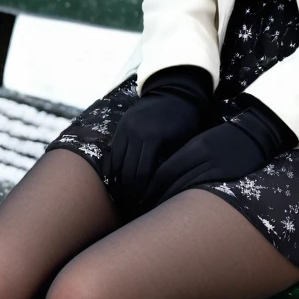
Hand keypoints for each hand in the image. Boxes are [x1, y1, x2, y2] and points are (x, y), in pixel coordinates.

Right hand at [104, 65, 212, 214]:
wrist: (174, 91)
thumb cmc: (186, 119)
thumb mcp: (186, 140)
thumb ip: (174, 163)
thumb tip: (166, 191)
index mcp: (154, 137)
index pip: (143, 174)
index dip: (143, 193)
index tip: (145, 206)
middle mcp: (136, 132)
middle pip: (127, 172)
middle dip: (130, 193)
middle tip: (134, 207)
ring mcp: (126, 128)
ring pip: (117, 164)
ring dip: (119, 183)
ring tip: (125, 199)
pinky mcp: (120, 126)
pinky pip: (113, 153)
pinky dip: (112, 169)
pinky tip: (116, 183)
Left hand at [138, 96, 297, 209]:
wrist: (257, 133)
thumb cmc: (227, 140)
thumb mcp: (204, 144)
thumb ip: (186, 159)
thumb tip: (164, 181)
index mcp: (194, 146)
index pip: (164, 170)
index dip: (150, 187)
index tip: (141, 199)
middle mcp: (202, 156)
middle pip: (171, 181)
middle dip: (155, 197)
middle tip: (144, 211)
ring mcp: (216, 166)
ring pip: (185, 188)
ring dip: (169, 203)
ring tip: (158, 216)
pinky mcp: (228, 175)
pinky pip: (202, 192)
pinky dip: (189, 203)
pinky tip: (182, 213)